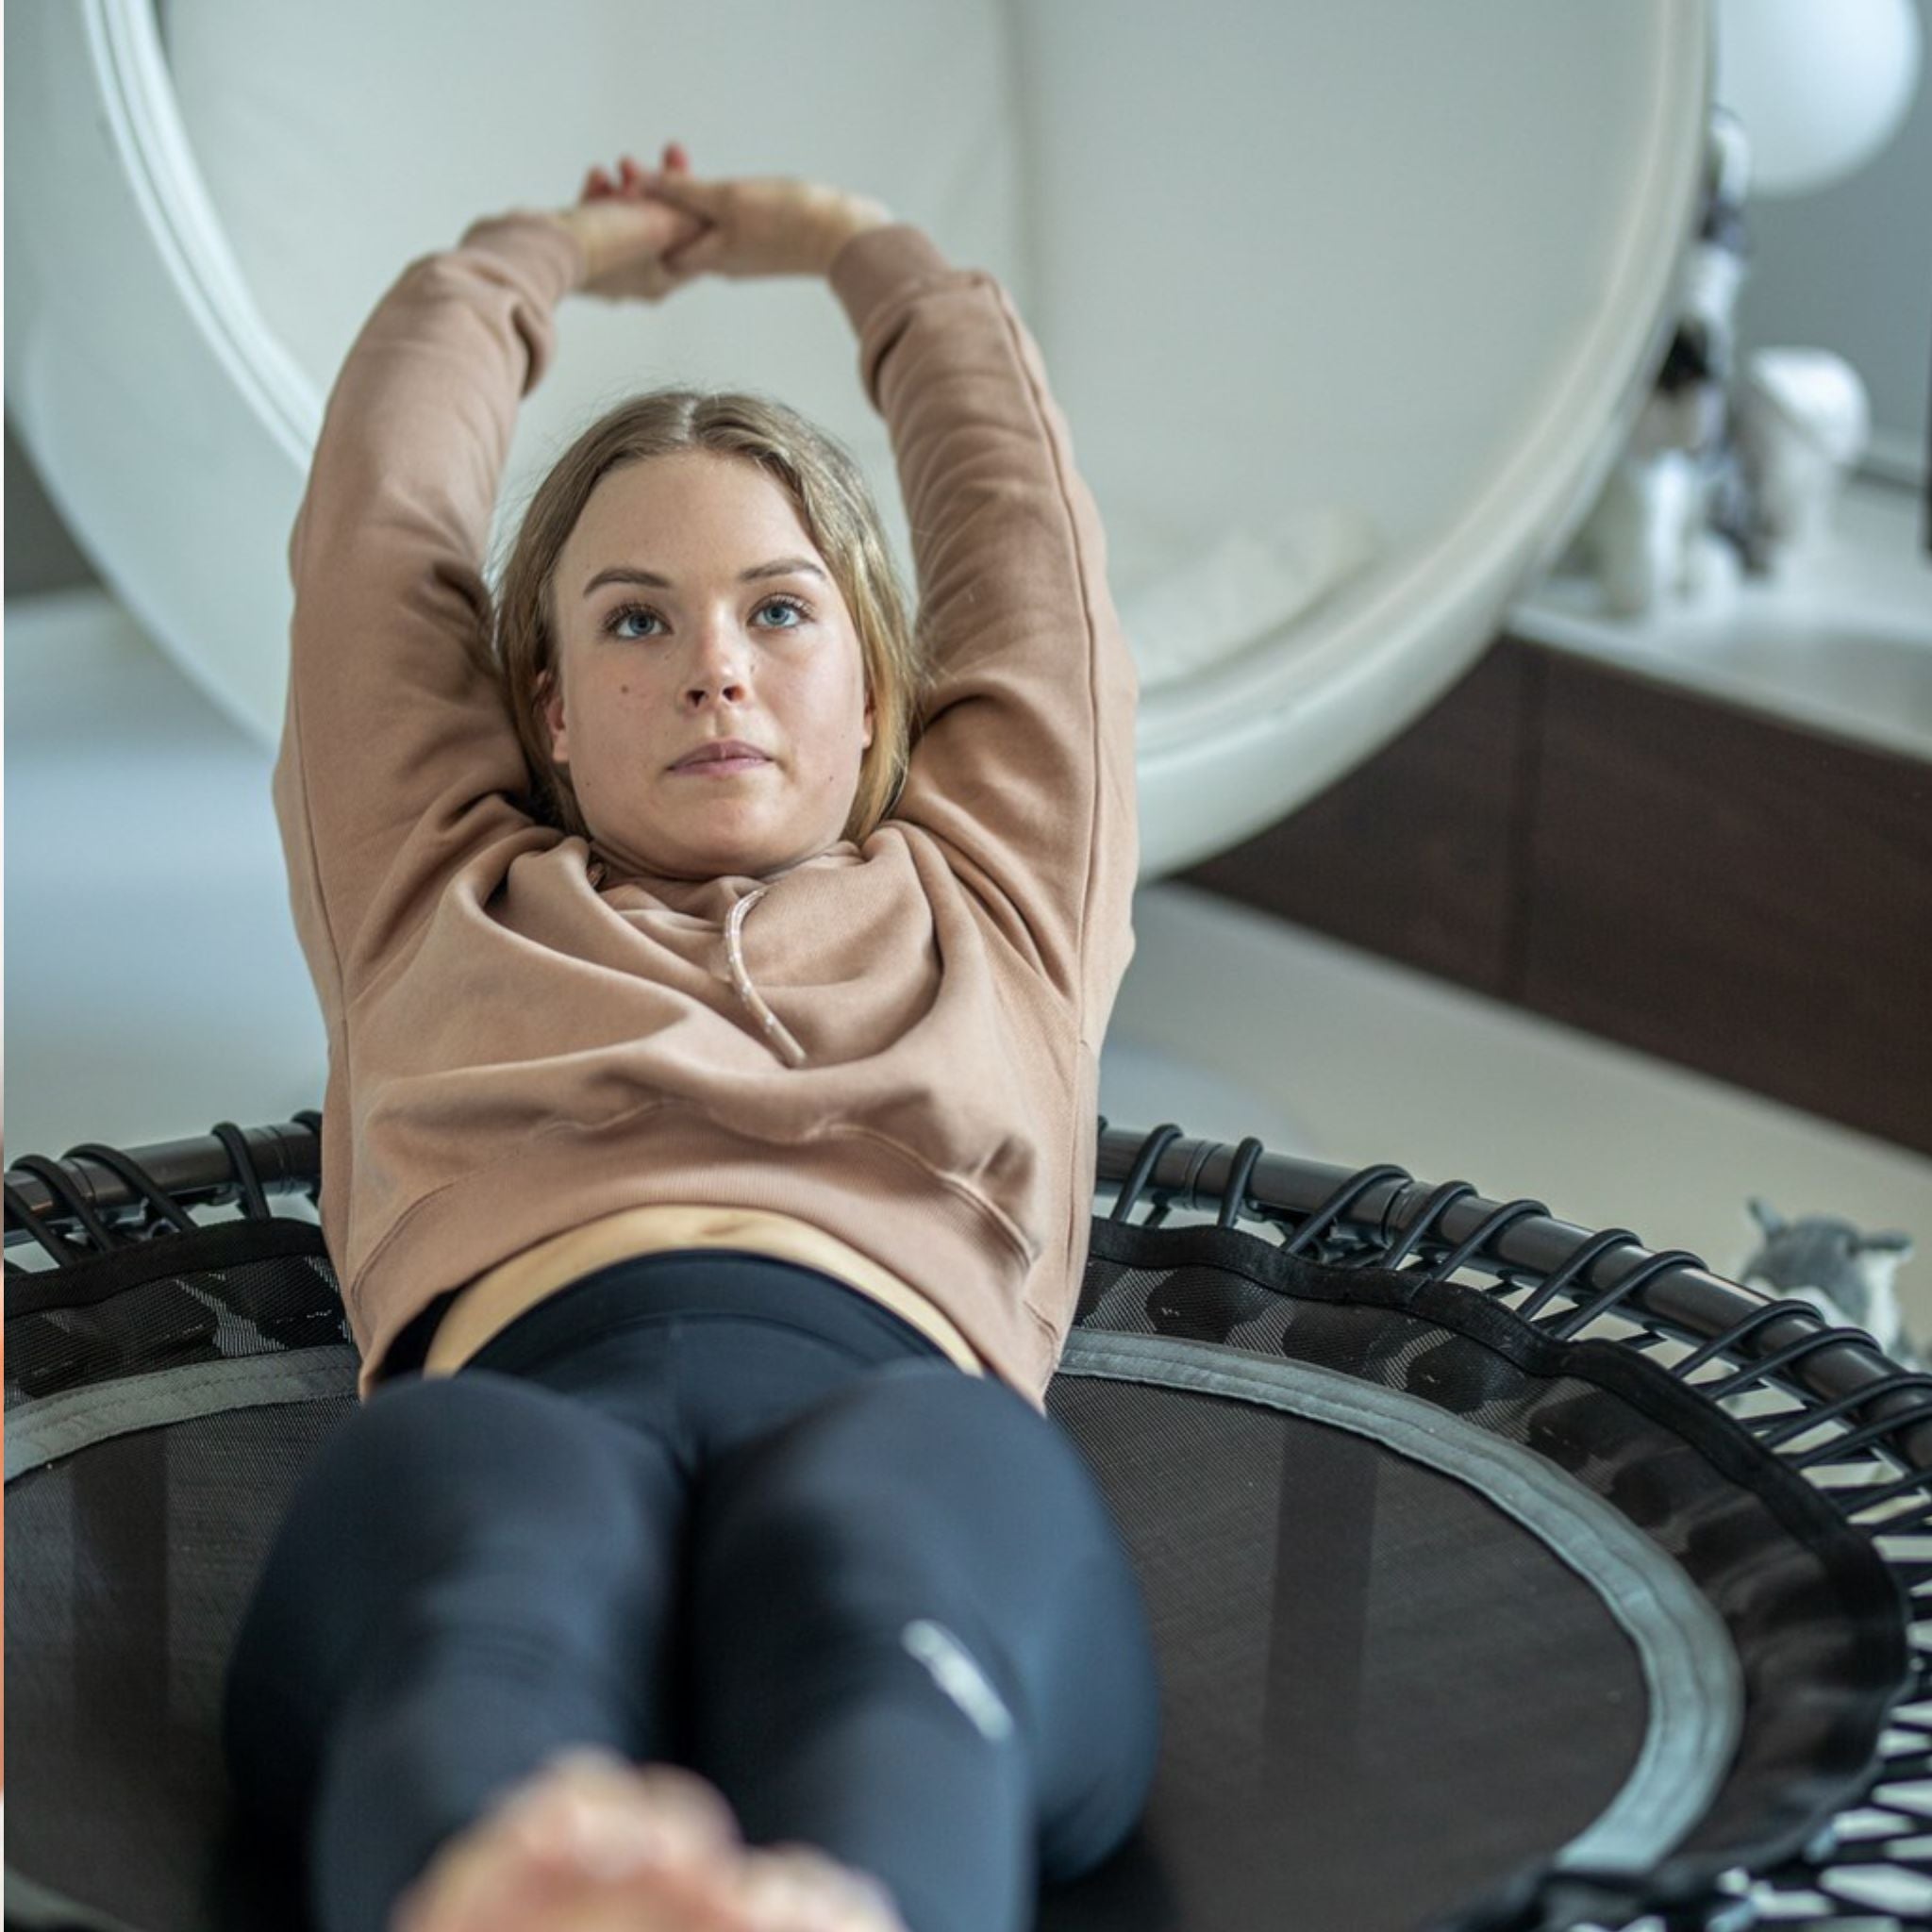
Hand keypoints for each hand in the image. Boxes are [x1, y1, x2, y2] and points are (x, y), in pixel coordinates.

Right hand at [554, 142, 708, 302]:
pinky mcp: (577, 250)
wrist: (542, 247)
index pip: (691, 241)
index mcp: (660, 281)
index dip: (696, 204)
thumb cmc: (604, 241)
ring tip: (624, 163)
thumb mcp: (661, 225)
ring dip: (629, 185)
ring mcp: (603, 266)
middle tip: (671, 150)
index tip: (696, 173)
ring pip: (626, 218)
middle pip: (658, 225)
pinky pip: (596, 217)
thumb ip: (686, 217)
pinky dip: (601, 194)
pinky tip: (598, 175)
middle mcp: (633, 279)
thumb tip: (701, 214)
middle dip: (663, 187)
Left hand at [610, 163, 893, 281]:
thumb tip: (641, 185)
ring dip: (682, 199)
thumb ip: (685, 193)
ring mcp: (744, 256)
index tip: (619, 179)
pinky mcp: (766, 246)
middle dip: (652, 201)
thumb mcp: (729, 199)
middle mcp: (721, 263)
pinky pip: (724, 226)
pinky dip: (710, 205)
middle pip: (672, 234)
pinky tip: (713, 187)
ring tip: (670, 165)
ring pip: (698, 229)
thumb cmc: (791, 220)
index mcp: (707, 257)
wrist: (848, 238)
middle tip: (631, 166)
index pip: (654, 240)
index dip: (633, 212)